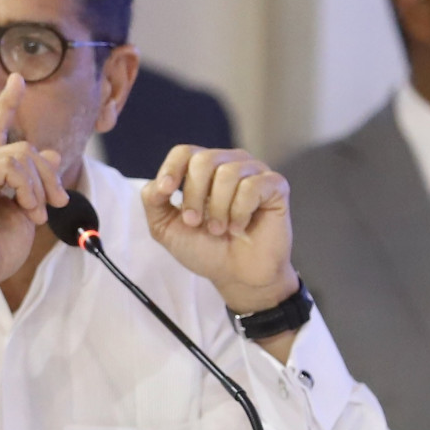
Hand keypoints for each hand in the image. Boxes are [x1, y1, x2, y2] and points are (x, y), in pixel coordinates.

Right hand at [0, 74, 67, 339]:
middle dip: (49, 175)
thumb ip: (36, 181)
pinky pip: (9, 166)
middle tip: (56, 204)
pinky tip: (25, 210)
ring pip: (19, 154)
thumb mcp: (27, 209)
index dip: (8, 103)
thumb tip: (50, 151)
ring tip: (35, 212)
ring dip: (37, 186)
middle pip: (24, 147)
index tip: (17, 79)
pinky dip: (26, 189)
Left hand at [142, 146, 300, 317]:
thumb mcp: (167, 229)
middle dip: (194, 196)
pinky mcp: (275, 185)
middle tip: (197, 224)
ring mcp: (254, 172)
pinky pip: (253, 186)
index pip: (184, 152)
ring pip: (228, 173)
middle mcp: (229, 164)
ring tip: (221, 230)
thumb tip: (157, 184)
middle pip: (203, 160)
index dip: (172, 169)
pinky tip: (241, 227)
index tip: (167, 192)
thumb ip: (154, 202)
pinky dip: (241, 212)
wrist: (238, 277)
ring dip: (219, 209)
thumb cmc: (206, 249)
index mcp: (203, 170)